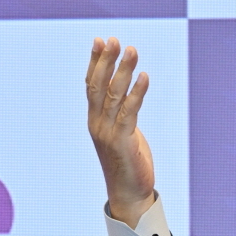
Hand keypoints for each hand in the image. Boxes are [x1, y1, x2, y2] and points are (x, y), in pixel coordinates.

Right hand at [85, 37, 155, 228]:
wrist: (129, 196)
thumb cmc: (129, 165)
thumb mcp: (123, 134)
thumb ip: (122, 114)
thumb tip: (127, 96)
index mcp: (95, 120)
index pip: (91, 85)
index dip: (95, 62)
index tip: (101, 41)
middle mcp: (97, 123)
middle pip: (98, 85)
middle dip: (106, 60)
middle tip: (114, 39)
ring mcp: (108, 132)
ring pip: (113, 94)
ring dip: (123, 71)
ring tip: (132, 50)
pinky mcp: (122, 141)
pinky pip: (129, 111)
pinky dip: (137, 93)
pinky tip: (144, 77)